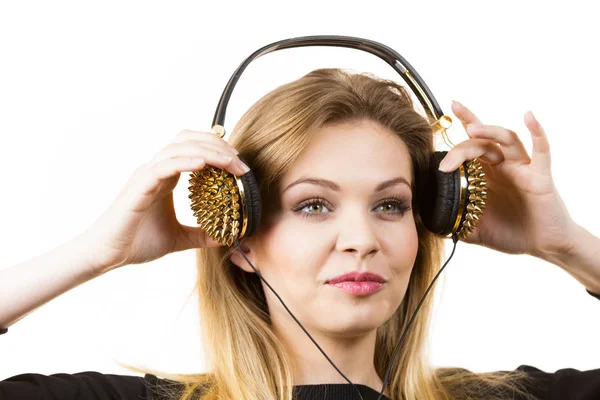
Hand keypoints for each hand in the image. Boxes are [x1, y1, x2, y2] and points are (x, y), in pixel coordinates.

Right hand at [80, 130, 249, 274]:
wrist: (107, 255)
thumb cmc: (135, 243)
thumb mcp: (178, 239)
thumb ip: (201, 235)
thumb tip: (226, 237)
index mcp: (165, 177)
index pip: (193, 149)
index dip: (217, 149)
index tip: (240, 164)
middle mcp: (156, 170)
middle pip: (188, 140)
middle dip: (217, 145)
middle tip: (240, 160)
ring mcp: (146, 175)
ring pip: (178, 148)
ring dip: (208, 151)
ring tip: (231, 161)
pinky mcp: (139, 186)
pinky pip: (164, 166)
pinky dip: (185, 161)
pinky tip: (203, 164)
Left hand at [439, 101, 576, 258]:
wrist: (542, 246)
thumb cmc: (511, 233)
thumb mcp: (475, 228)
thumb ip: (454, 223)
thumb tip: (427, 225)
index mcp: (484, 174)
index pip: (469, 144)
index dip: (458, 126)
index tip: (444, 112)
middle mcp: (502, 165)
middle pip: (481, 142)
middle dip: (461, 147)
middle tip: (446, 162)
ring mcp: (521, 168)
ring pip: (506, 139)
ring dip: (489, 131)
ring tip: (471, 128)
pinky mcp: (540, 176)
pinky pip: (541, 151)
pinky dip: (537, 132)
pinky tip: (529, 117)